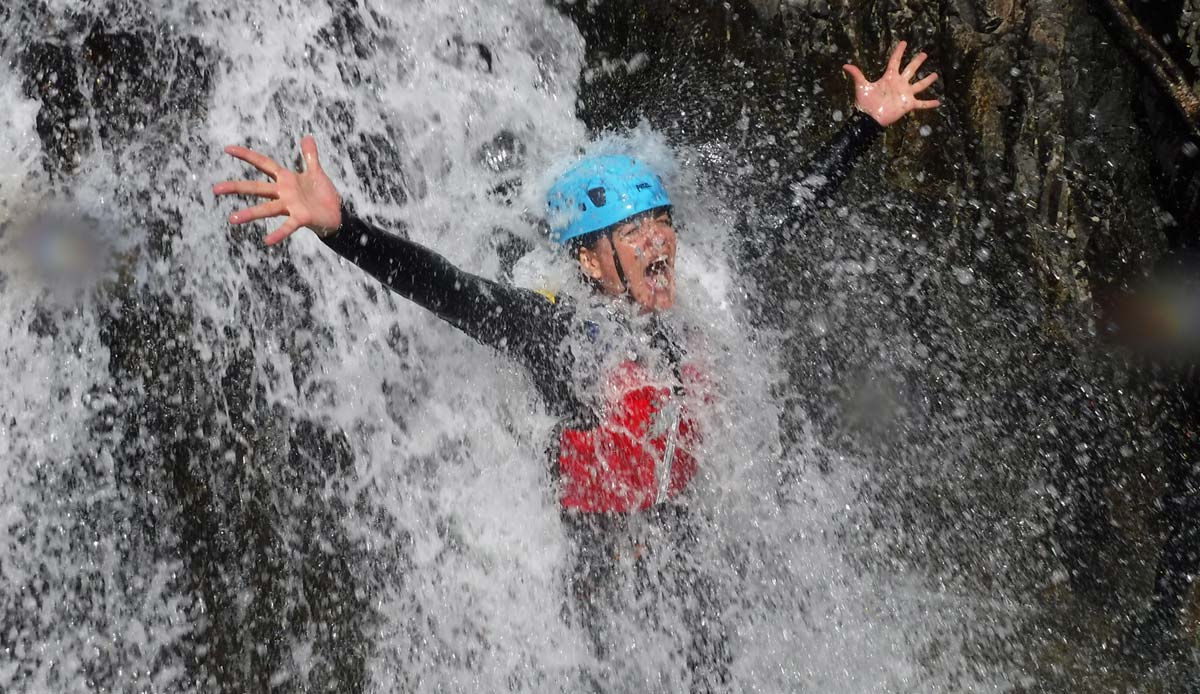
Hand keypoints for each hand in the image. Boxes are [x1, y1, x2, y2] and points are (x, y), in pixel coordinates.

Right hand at [213, 135, 341, 244]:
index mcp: (286, 179)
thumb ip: (310, 155)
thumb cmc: (323, 194)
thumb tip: (307, 136)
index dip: (247, 156)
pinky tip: (267, 241)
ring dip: (249, 213)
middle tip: (216, 189)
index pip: (263, 164)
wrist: (336, 214)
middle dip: (236, 187)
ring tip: (232, 218)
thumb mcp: (316, 172)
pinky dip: (279, 233)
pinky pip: (288, 226)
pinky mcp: (301, 218)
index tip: (228, 149)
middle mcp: (284, 193)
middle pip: (256, 188)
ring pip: (266, 209)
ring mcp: (291, 206)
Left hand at [843, 41, 939, 127]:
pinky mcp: (908, 104)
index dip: (899, 52)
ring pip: (919, 85)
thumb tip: (845, 65)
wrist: (869, 118)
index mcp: (889, 77)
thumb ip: (856, 75)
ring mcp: (905, 94)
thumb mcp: (861, 86)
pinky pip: (921, 104)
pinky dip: (929, 103)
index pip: (895, 61)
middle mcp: (899, 83)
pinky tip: (938, 102)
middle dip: (917, 62)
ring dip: (927, 80)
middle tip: (924, 54)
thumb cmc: (865, 103)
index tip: (903, 42)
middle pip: (910, 70)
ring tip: (935, 75)